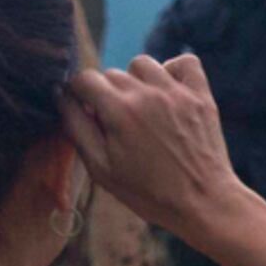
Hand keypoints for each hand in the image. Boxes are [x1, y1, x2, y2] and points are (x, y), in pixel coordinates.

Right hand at [63, 53, 251, 242]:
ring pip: (142, 64)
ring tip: (143, 109)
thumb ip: (77, 127)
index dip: (80, 96)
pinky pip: (185, 62)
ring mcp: (177, 93)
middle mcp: (147, 94)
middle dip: (108, 95)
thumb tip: (62, 95)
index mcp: (119, 110)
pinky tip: (169, 92)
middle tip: (120, 126)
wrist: (204, 204)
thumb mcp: (101, 168)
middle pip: (112, 74)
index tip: (90, 114)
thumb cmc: (149, 192)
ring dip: (137, 81)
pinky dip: (174, 70)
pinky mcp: (201, 97)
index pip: (83, 79)